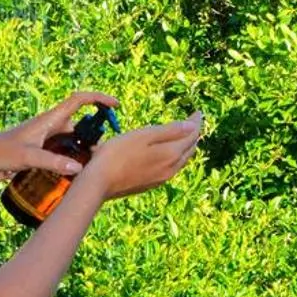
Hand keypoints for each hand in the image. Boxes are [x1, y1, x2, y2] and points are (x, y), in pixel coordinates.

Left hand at [0, 90, 120, 182]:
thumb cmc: (1, 151)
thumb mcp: (28, 157)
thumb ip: (52, 162)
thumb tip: (79, 168)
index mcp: (49, 120)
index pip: (79, 101)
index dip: (98, 99)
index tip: (114, 104)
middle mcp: (50, 127)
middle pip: (79, 123)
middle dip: (95, 131)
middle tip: (106, 148)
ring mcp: (45, 139)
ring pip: (71, 140)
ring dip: (82, 148)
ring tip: (93, 163)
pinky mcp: (40, 152)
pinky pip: (62, 153)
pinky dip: (71, 160)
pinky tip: (74, 174)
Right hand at [85, 114, 202, 201]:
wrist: (98, 183)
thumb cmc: (118, 153)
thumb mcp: (144, 135)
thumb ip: (170, 131)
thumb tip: (193, 125)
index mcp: (171, 154)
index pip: (191, 135)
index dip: (196, 122)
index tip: (198, 112)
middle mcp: (171, 168)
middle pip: (189, 148)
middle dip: (193, 134)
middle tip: (193, 122)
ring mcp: (162, 178)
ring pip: (182, 159)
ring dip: (186, 146)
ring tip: (185, 135)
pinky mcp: (152, 183)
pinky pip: (172, 167)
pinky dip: (176, 156)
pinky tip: (169, 153)